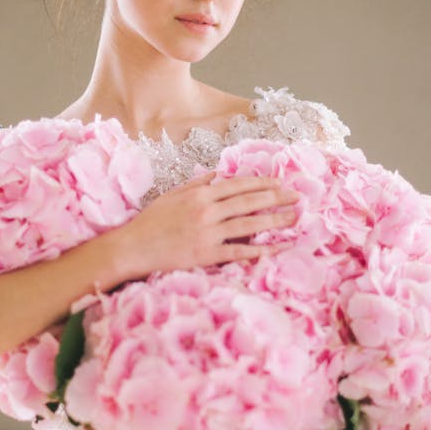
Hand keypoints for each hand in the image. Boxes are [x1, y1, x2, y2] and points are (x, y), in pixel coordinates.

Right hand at [118, 172, 298, 279]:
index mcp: (200, 194)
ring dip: (275, 220)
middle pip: (249, 201)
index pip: (238, 185)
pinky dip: (263, 250)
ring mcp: (208, 233)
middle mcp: (207, 210)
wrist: (132, 248)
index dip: (262, 182)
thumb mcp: (172, 196)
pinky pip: (241, 252)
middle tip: (297, 196)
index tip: (280, 181)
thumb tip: (216, 174)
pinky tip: (279, 248)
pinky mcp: (207, 254)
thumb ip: (196, 184)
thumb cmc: (150, 222)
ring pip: (249, 224)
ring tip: (295, 218)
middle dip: (276, 197)